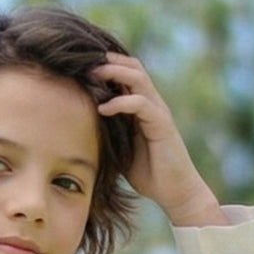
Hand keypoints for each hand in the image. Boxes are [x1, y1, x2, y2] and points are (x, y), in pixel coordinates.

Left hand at [94, 54, 228, 227]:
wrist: (175, 191)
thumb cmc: (148, 173)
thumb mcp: (121, 150)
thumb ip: (108, 135)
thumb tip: (79, 131)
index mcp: (142, 106)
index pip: (127, 74)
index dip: (107, 65)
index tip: (81, 65)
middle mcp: (152, 103)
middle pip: (133, 67)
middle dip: (108, 61)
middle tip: (84, 62)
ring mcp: (158, 111)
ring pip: (138, 78)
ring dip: (114, 73)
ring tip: (92, 75)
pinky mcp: (162, 123)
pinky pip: (140, 104)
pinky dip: (120, 103)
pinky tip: (103, 109)